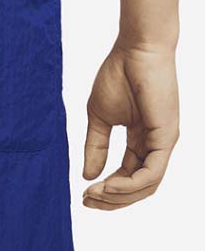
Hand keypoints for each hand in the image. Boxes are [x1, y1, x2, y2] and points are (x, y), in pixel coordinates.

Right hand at [83, 41, 178, 209]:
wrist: (135, 50)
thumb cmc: (118, 75)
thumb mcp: (99, 118)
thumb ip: (95, 147)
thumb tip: (87, 176)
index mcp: (142, 141)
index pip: (127, 177)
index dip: (106, 190)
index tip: (82, 193)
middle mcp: (156, 146)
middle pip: (138, 188)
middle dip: (111, 200)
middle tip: (86, 200)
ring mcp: (163, 142)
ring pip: (146, 187)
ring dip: (118, 196)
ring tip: (94, 194)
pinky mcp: (167, 137)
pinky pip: (151, 173)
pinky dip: (129, 185)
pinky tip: (107, 185)